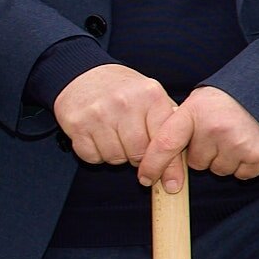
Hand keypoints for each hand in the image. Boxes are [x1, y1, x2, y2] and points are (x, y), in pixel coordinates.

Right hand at [52, 61, 175, 168]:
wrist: (83, 74)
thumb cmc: (123, 91)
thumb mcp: (151, 97)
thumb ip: (167, 124)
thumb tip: (181, 164)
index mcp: (150, 95)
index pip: (164, 141)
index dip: (168, 166)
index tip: (170, 183)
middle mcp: (125, 103)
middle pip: (139, 154)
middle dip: (138, 158)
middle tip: (134, 147)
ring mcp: (99, 113)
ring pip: (115, 157)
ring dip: (116, 155)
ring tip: (115, 138)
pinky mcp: (77, 124)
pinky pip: (92, 156)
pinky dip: (96, 154)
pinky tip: (97, 137)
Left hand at [146, 84, 258, 184]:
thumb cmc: (226, 101)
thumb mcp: (196, 104)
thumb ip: (177, 127)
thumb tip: (153, 160)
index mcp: (194, 112)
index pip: (165, 144)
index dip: (153, 165)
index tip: (145, 179)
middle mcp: (214, 128)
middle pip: (195, 163)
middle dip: (203, 154)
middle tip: (216, 134)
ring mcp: (237, 142)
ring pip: (218, 170)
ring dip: (223, 160)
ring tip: (233, 137)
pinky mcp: (258, 155)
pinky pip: (241, 174)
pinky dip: (243, 165)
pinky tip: (247, 145)